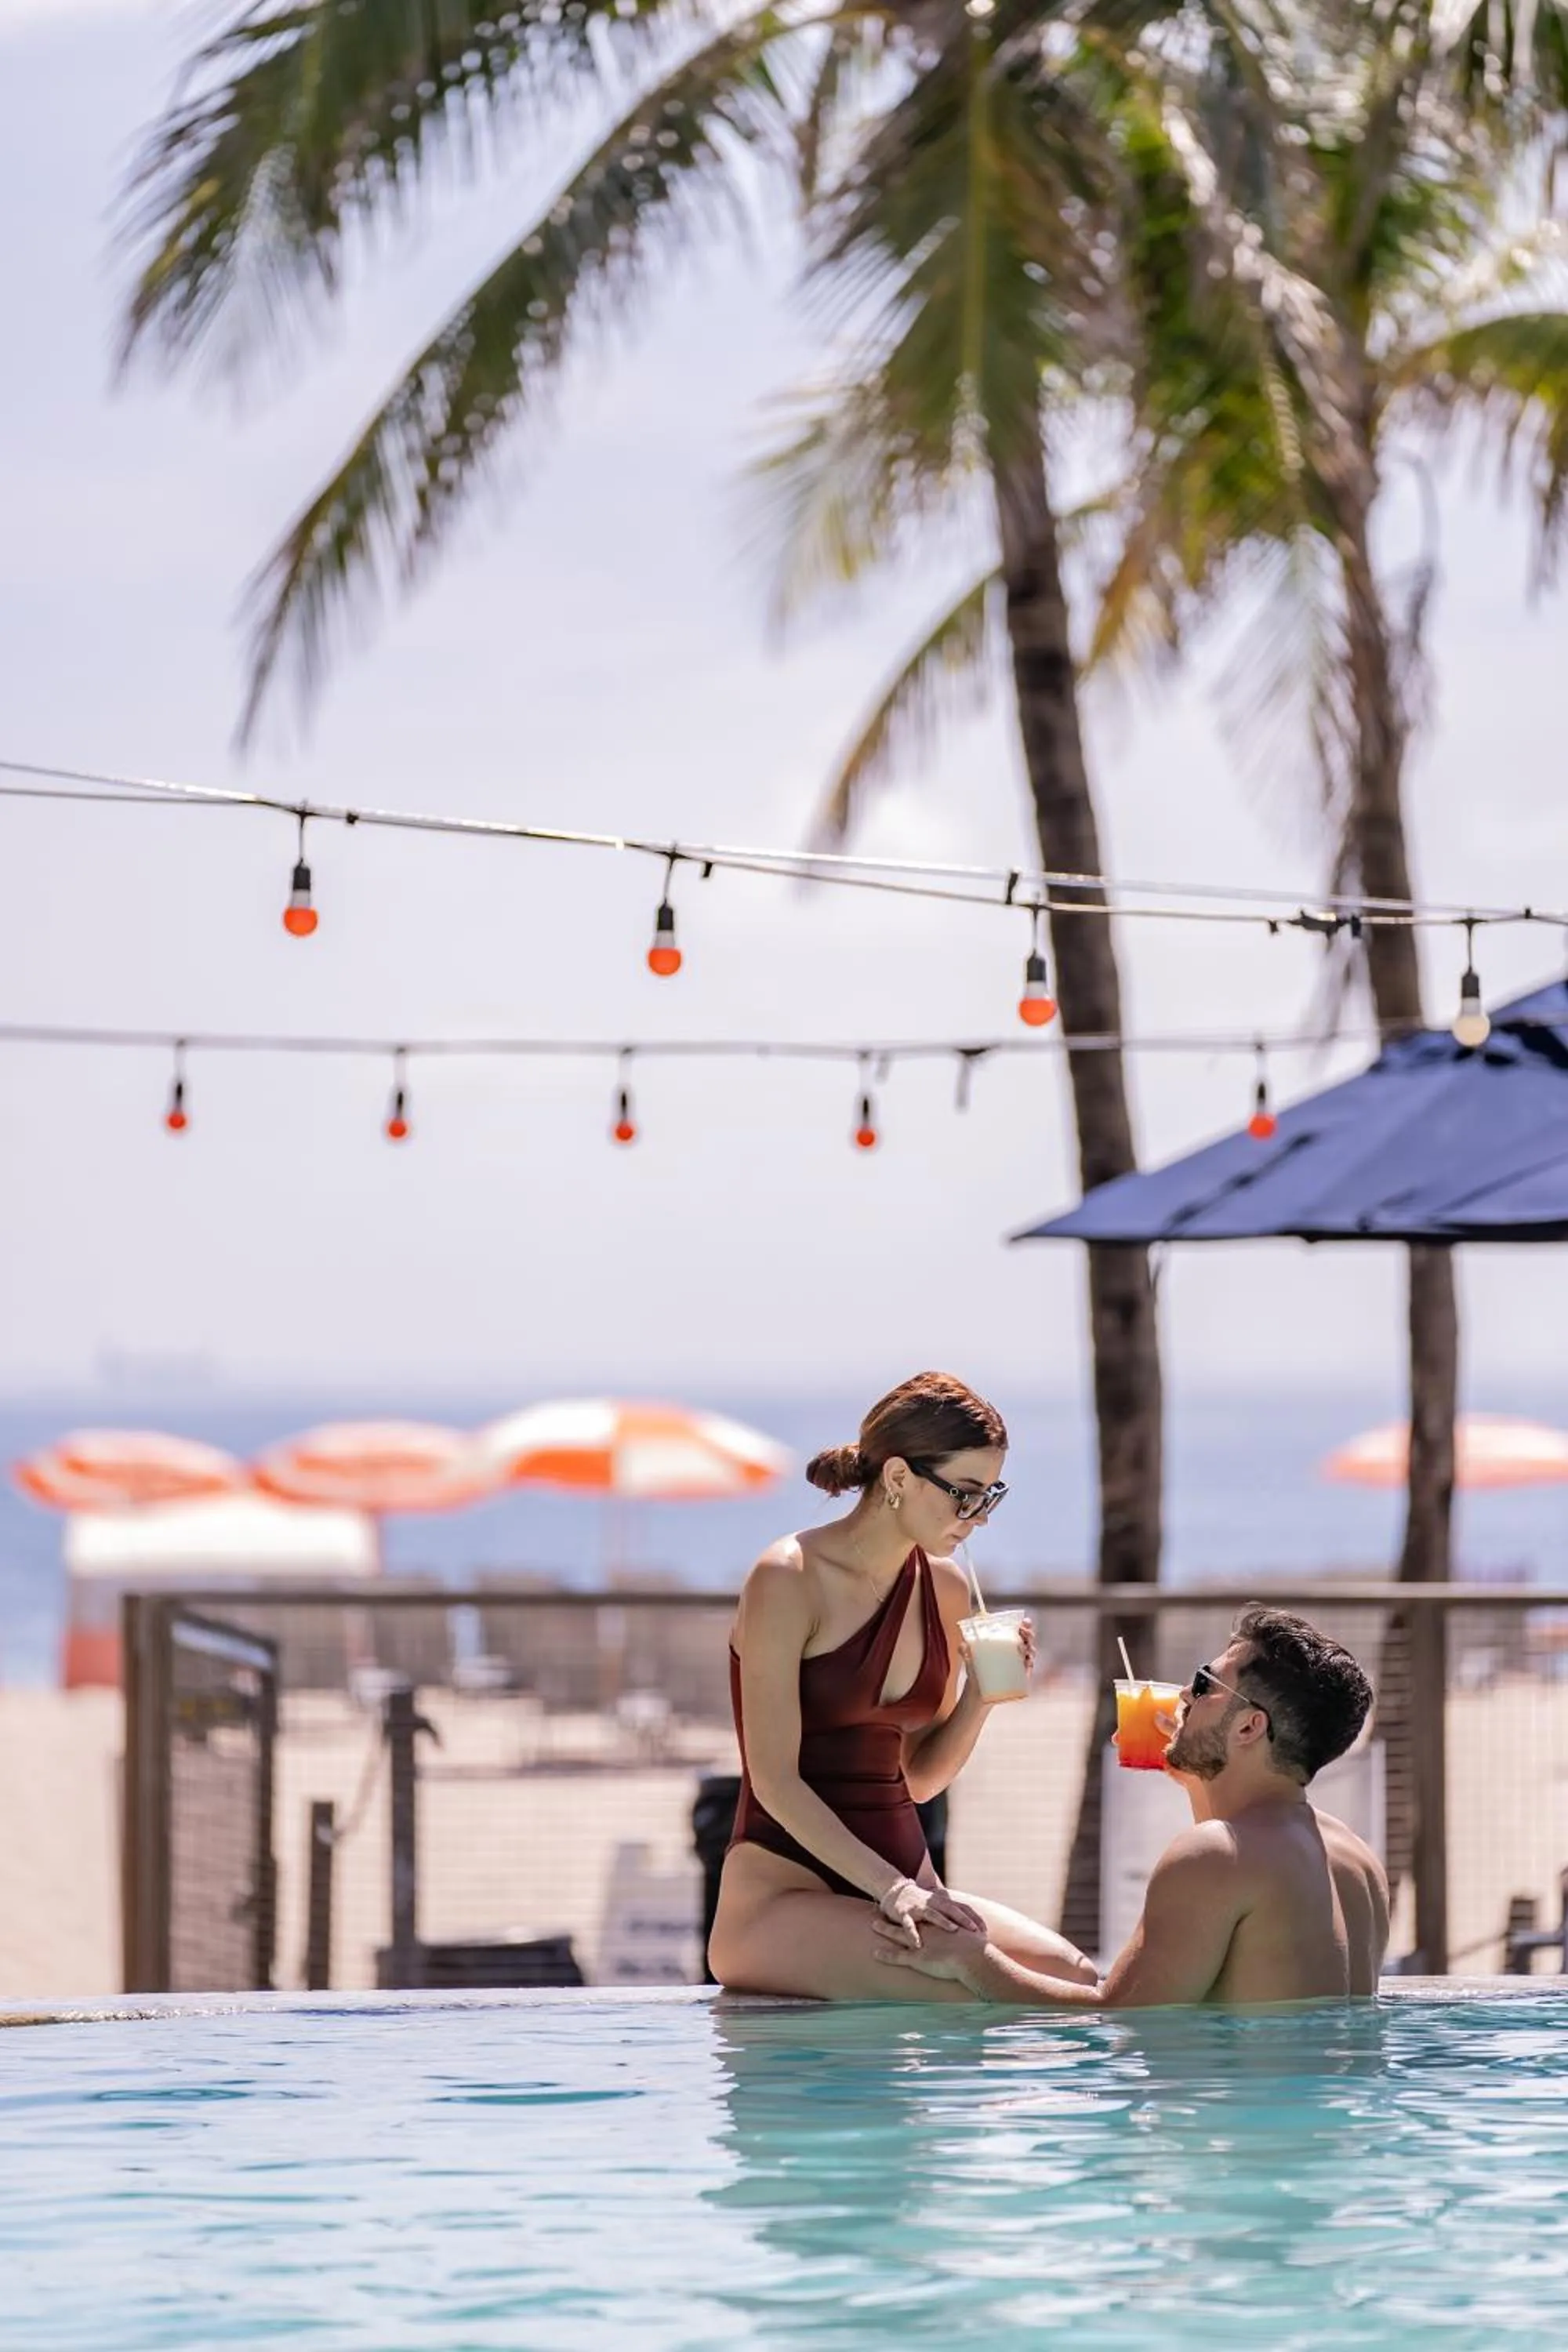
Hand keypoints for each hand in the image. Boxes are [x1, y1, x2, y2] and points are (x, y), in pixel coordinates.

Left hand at [873, 1918, 987, 1984]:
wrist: (972, 1958)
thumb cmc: (975, 1949)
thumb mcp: (972, 1936)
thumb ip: (970, 1932)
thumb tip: (980, 1932)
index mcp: (940, 1926)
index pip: (926, 1917)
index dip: (918, 1913)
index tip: (910, 1907)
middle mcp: (928, 1932)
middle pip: (909, 1921)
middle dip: (897, 1916)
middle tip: (885, 1909)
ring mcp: (921, 1944)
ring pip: (898, 1934)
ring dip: (885, 1929)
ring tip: (873, 1924)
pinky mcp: (917, 1958)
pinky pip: (897, 1956)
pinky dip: (885, 1955)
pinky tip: (874, 1953)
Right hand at [877, 1877, 985, 1946]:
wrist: (896, 1893)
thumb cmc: (922, 1905)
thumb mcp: (940, 1909)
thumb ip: (954, 1916)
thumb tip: (976, 1930)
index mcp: (943, 1902)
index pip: (963, 1908)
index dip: (975, 1918)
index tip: (986, 1931)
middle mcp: (933, 1903)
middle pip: (951, 1909)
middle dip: (964, 1919)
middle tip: (975, 1930)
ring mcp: (919, 1907)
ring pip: (933, 1914)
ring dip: (943, 1922)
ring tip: (953, 1930)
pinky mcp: (904, 1913)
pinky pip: (909, 1924)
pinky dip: (913, 1934)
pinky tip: (918, 1944)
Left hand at [958, 1614, 1036, 1699]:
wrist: (978, 1694)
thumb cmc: (976, 1672)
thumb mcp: (969, 1658)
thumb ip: (965, 1651)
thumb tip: (962, 1645)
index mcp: (1004, 1642)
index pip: (1016, 1630)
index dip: (1023, 1625)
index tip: (1024, 1622)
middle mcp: (1014, 1651)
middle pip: (1026, 1639)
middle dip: (1028, 1633)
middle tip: (1024, 1633)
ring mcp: (1018, 1663)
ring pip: (1030, 1651)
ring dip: (1031, 1647)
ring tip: (1025, 1647)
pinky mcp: (1020, 1676)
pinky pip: (1029, 1667)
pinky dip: (1030, 1663)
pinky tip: (1027, 1660)